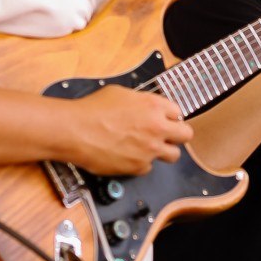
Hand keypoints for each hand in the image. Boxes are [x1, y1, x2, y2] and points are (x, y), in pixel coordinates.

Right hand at [62, 86, 191, 174]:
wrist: (75, 130)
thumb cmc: (91, 110)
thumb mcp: (120, 93)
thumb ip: (140, 101)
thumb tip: (144, 106)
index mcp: (154, 106)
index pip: (179, 112)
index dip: (171, 116)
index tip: (166, 120)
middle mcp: (157, 128)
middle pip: (185, 135)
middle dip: (177, 135)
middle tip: (167, 136)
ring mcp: (150, 149)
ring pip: (173, 155)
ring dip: (163, 151)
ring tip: (149, 148)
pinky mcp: (138, 166)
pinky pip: (149, 167)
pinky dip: (142, 163)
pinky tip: (130, 155)